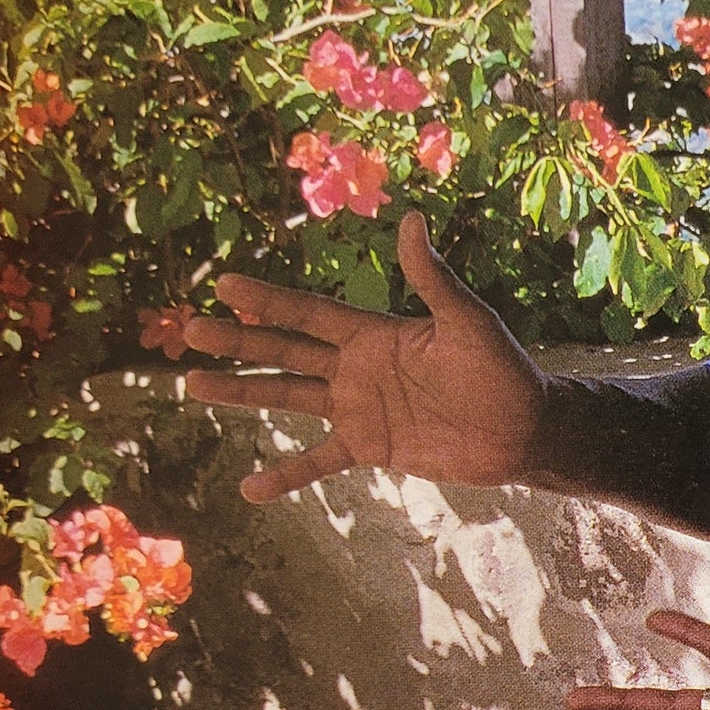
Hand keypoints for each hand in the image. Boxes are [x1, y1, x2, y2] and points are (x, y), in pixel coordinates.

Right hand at [181, 211, 544, 501]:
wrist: (521, 429)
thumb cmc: (501, 369)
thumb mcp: (467, 321)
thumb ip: (433, 278)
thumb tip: (412, 220)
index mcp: (374, 334)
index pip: (309, 313)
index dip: (267, 300)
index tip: (223, 285)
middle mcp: (357, 367)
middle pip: (285, 350)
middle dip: (238, 341)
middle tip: (188, 332)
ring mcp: (359, 408)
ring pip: (289, 397)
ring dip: (243, 392)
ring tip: (193, 387)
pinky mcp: (370, 447)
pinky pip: (319, 461)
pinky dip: (287, 475)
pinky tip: (250, 488)